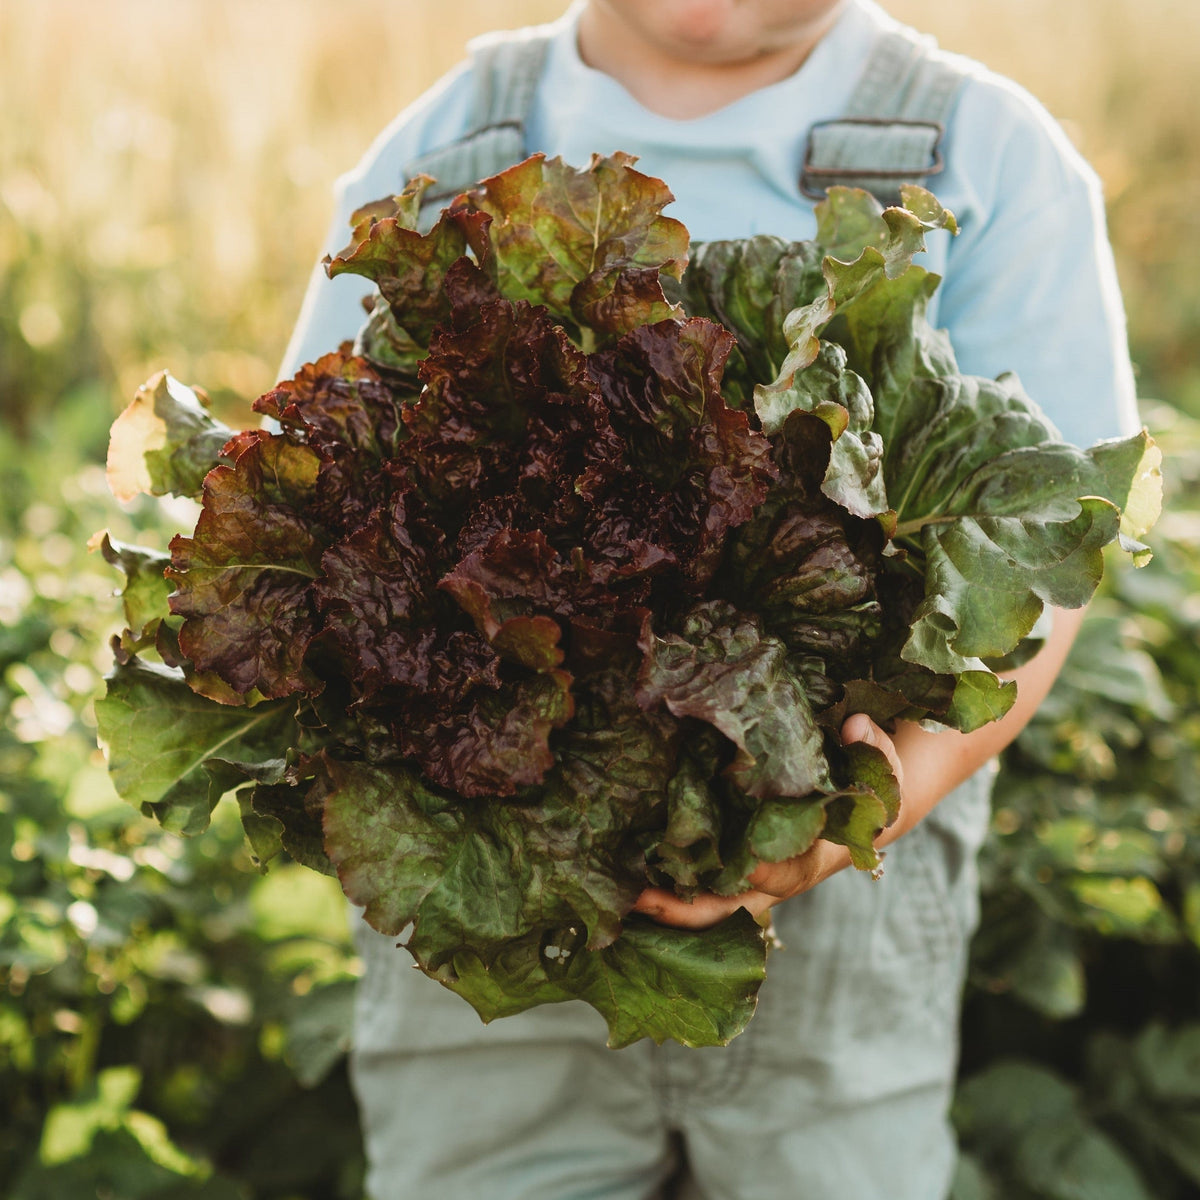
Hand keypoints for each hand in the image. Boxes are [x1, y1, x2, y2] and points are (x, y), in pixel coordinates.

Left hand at [631, 714, 903, 929]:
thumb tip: (854, 726)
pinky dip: (667, 881)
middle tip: (646, 900)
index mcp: (816, 857)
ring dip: (667, 901)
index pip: (789, 872)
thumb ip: (874, 748)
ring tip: (622, 894)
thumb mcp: (883, 769)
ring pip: (707, 901)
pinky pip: (697, 880)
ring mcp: (752, 875)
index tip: (745, 862)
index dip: (767, 871)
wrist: (863, 806)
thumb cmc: (869, 788)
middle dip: (690, 909)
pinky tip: (628, 871)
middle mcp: (777, 876)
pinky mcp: (731, 861)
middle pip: (732, 906)